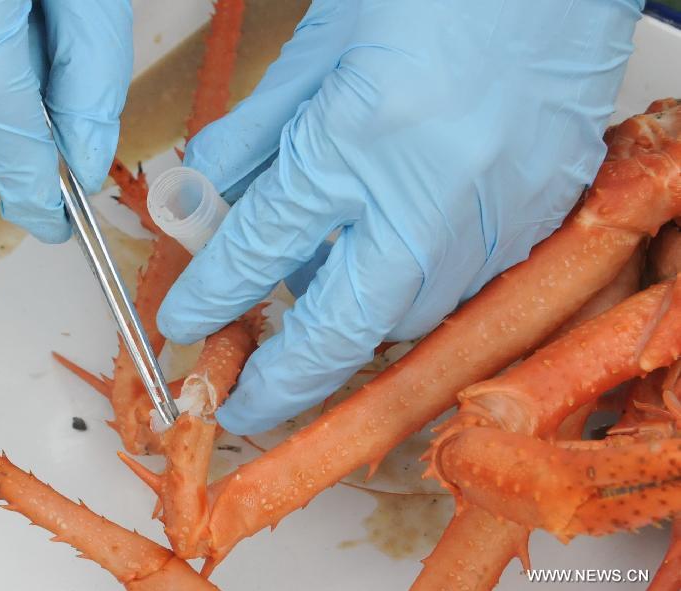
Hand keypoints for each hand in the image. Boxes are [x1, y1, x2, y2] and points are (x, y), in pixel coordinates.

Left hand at [157, 0, 644, 434]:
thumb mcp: (318, 50)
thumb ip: (255, 134)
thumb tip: (204, 197)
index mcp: (361, 136)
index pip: (260, 248)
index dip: (212, 295)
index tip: (185, 322)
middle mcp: (433, 194)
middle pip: (338, 329)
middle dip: (282, 382)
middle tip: (242, 405)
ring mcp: (497, 218)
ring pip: (405, 320)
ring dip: (348, 333)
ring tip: (308, 316)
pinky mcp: (540, 219)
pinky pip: (462, 287)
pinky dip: (409, 289)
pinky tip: (385, 263)